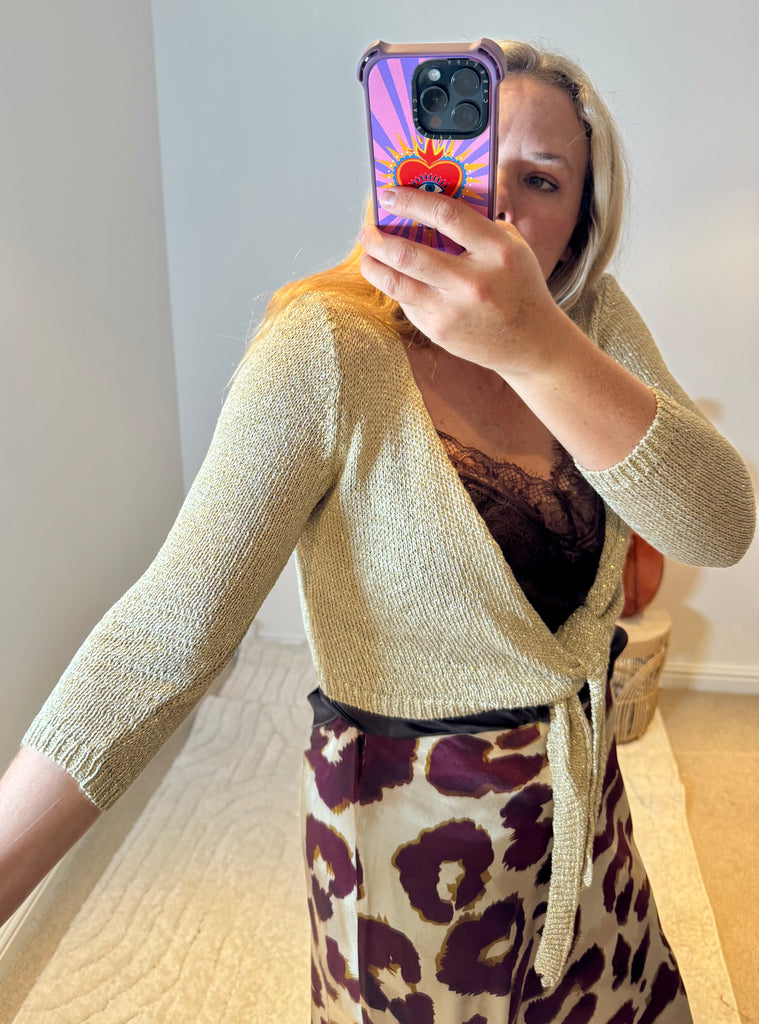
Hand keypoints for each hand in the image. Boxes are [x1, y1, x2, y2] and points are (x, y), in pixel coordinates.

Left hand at [359, 186, 562, 377]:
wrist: (532, 342)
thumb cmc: (519, 286)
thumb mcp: (512, 247)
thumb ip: (478, 224)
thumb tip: (430, 201)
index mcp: (497, 251)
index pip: (446, 215)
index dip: (412, 201)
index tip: (390, 195)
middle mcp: (473, 282)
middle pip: (409, 254)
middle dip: (378, 238)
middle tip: (368, 229)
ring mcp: (453, 311)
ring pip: (396, 283)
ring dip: (373, 265)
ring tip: (368, 253)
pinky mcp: (439, 331)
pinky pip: (407, 303)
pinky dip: (397, 287)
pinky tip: (395, 277)